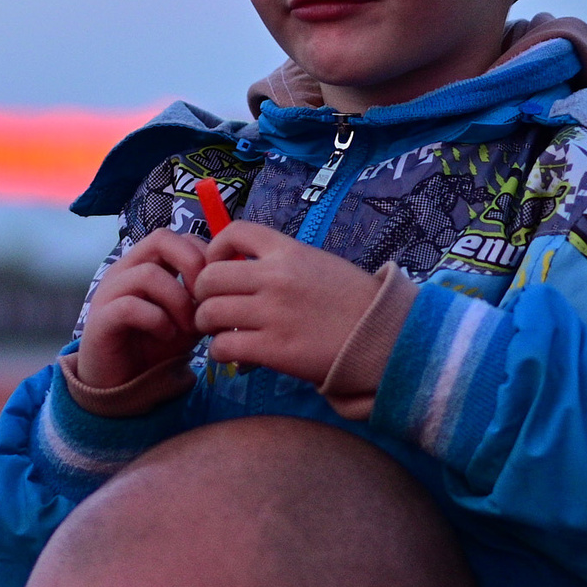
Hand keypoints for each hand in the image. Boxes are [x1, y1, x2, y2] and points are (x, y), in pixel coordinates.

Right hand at [73, 229, 209, 391]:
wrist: (125, 384)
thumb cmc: (156, 346)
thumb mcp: (189, 318)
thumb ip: (204, 299)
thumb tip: (230, 287)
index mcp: (146, 263)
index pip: (178, 237)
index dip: (204, 255)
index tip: (218, 288)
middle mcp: (125, 270)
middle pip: (161, 239)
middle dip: (192, 265)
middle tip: (205, 299)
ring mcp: (109, 292)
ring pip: (148, 274)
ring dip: (178, 301)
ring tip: (188, 327)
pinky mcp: (100, 320)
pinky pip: (129, 306)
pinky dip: (156, 320)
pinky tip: (167, 336)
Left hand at [192, 222, 382, 386]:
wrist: (384, 336)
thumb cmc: (353, 301)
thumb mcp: (318, 265)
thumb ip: (280, 263)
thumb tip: (240, 272)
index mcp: (288, 250)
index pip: (233, 232)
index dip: (215, 249)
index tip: (219, 268)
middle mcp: (276, 277)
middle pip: (209, 276)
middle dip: (203, 294)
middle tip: (213, 307)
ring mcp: (273, 313)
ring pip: (209, 312)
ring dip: (208, 325)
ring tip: (222, 332)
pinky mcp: (274, 348)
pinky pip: (223, 346)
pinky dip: (221, 352)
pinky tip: (235, 354)